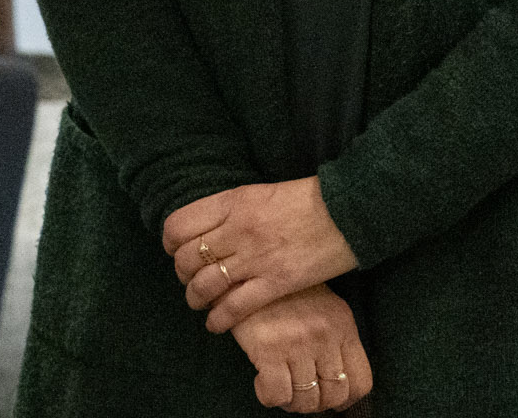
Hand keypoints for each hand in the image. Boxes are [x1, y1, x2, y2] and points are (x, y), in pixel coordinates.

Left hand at [163, 179, 358, 331]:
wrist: (347, 212)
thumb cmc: (303, 200)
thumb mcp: (256, 194)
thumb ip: (229, 211)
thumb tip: (205, 229)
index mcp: (231, 203)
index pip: (179, 225)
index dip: (170, 243)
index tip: (174, 251)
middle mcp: (237, 230)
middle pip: (187, 257)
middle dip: (182, 273)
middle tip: (188, 279)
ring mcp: (255, 258)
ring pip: (205, 284)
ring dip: (195, 297)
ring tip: (197, 302)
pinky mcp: (277, 283)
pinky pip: (236, 306)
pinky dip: (220, 319)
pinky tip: (215, 324)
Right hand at [226, 284, 371, 410]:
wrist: (240, 270)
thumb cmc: (280, 292)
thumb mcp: (320, 306)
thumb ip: (333, 338)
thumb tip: (334, 377)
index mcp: (342, 325)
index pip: (360, 381)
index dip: (346, 399)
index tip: (331, 399)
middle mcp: (324, 336)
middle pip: (334, 395)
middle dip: (317, 404)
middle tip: (300, 396)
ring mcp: (298, 343)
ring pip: (306, 399)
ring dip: (293, 404)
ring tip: (281, 391)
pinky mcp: (268, 349)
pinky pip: (278, 394)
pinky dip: (270, 397)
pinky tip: (262, 384)